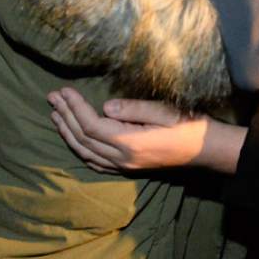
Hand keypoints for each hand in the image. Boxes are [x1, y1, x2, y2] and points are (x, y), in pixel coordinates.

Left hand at [47, 88, 210, 172]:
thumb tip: (104, 106)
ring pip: (85, 152)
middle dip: (65, 116)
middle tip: (52, 97)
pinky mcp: (128, 167)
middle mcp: (122, 158)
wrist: (206, 148)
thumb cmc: (189, 124)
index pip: (91, 125)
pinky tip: (75, 138)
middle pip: (83, 139)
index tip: (64, 90)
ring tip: (56, 114)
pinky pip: (95, 162)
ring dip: (68, 132)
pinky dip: (80, 149)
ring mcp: (124, 166)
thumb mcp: (164, 110)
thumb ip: (133, 109)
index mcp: (130, 142)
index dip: (75, 107)